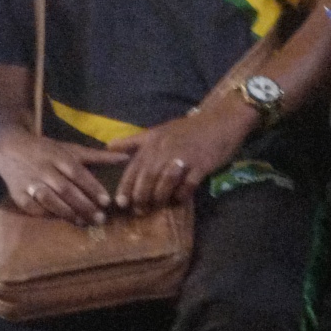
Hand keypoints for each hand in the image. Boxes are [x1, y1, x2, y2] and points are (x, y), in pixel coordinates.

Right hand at [0, 127, 115, 224]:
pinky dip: (46, 214)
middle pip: (65, 189)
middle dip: (83, 205)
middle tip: (100, 218)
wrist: (9, 147)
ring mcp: (29, 181)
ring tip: (82, 222)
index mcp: (58, 156)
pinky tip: (60, 220)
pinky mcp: (17, 193)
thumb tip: (125, 158)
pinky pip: (33, 207)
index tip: (106, 201)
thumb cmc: (46, 150)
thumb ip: (97, 156)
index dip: (92, 187)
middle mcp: (43, 168)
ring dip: (66, 212)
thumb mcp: (70, 148)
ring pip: (48, 199)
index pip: (77, 173)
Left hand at [116, 99, 251, 212]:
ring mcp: (184, 156)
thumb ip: (135, 141)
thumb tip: (109, 146)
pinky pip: (188, 184)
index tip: (120, 202)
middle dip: (141, 196)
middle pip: (148, 176)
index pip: (134, 166)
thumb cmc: (188, 129)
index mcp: (153, 141)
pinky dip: (182, 194)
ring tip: (156, 206)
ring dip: (159, 197)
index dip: (126, 186)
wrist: (221, 120)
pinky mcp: (202, 164)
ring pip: (165, 182)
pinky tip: (180, 199)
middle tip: (138, 210)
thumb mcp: (159, 130)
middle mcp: (165, 148)